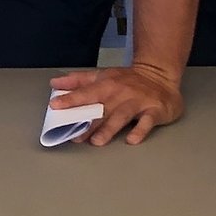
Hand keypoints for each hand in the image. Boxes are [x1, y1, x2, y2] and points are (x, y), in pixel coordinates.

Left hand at [48, 63, 184, 145]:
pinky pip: (147, 122)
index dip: (71, 99)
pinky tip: (131, 140)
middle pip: (102, 108)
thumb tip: (55, 83)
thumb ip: (78, 80)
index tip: (56, 105)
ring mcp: (138, 102)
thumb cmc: (128, 79)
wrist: (160, 74)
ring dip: (109, 128)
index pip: (86, 92)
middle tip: (75, 135)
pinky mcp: (154, 110)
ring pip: (122, 116)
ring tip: (97, 141)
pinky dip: (140, 130)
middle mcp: (121, 93)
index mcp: (107, 84)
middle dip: (88, 122)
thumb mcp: (103, 75)